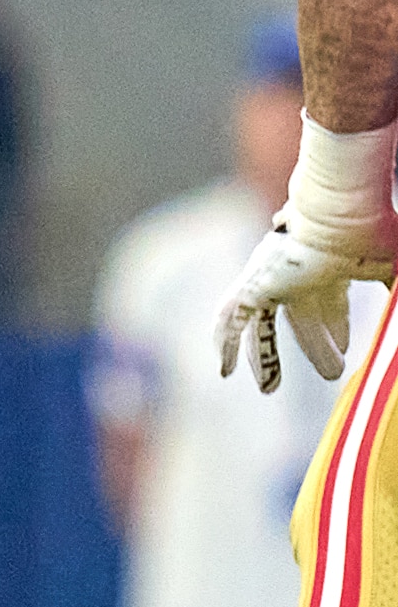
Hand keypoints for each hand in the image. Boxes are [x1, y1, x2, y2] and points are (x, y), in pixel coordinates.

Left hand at [217, 215, 391, 391]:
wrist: (342, 217)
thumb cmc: (369, 237)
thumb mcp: (388, 269)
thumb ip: (393, 288)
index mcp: (327, 269)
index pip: (331, 304)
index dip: (337, 327)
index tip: (345, 348)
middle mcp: (296, 275)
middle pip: (303, 320)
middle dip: (316, 345)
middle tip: (334, 372)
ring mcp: (271, 280)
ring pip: (262, 326)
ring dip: (266, 357)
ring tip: (269, 389)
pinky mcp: (253, 285)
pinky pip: (231, 320)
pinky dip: (226, 343)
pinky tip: (225, 371)